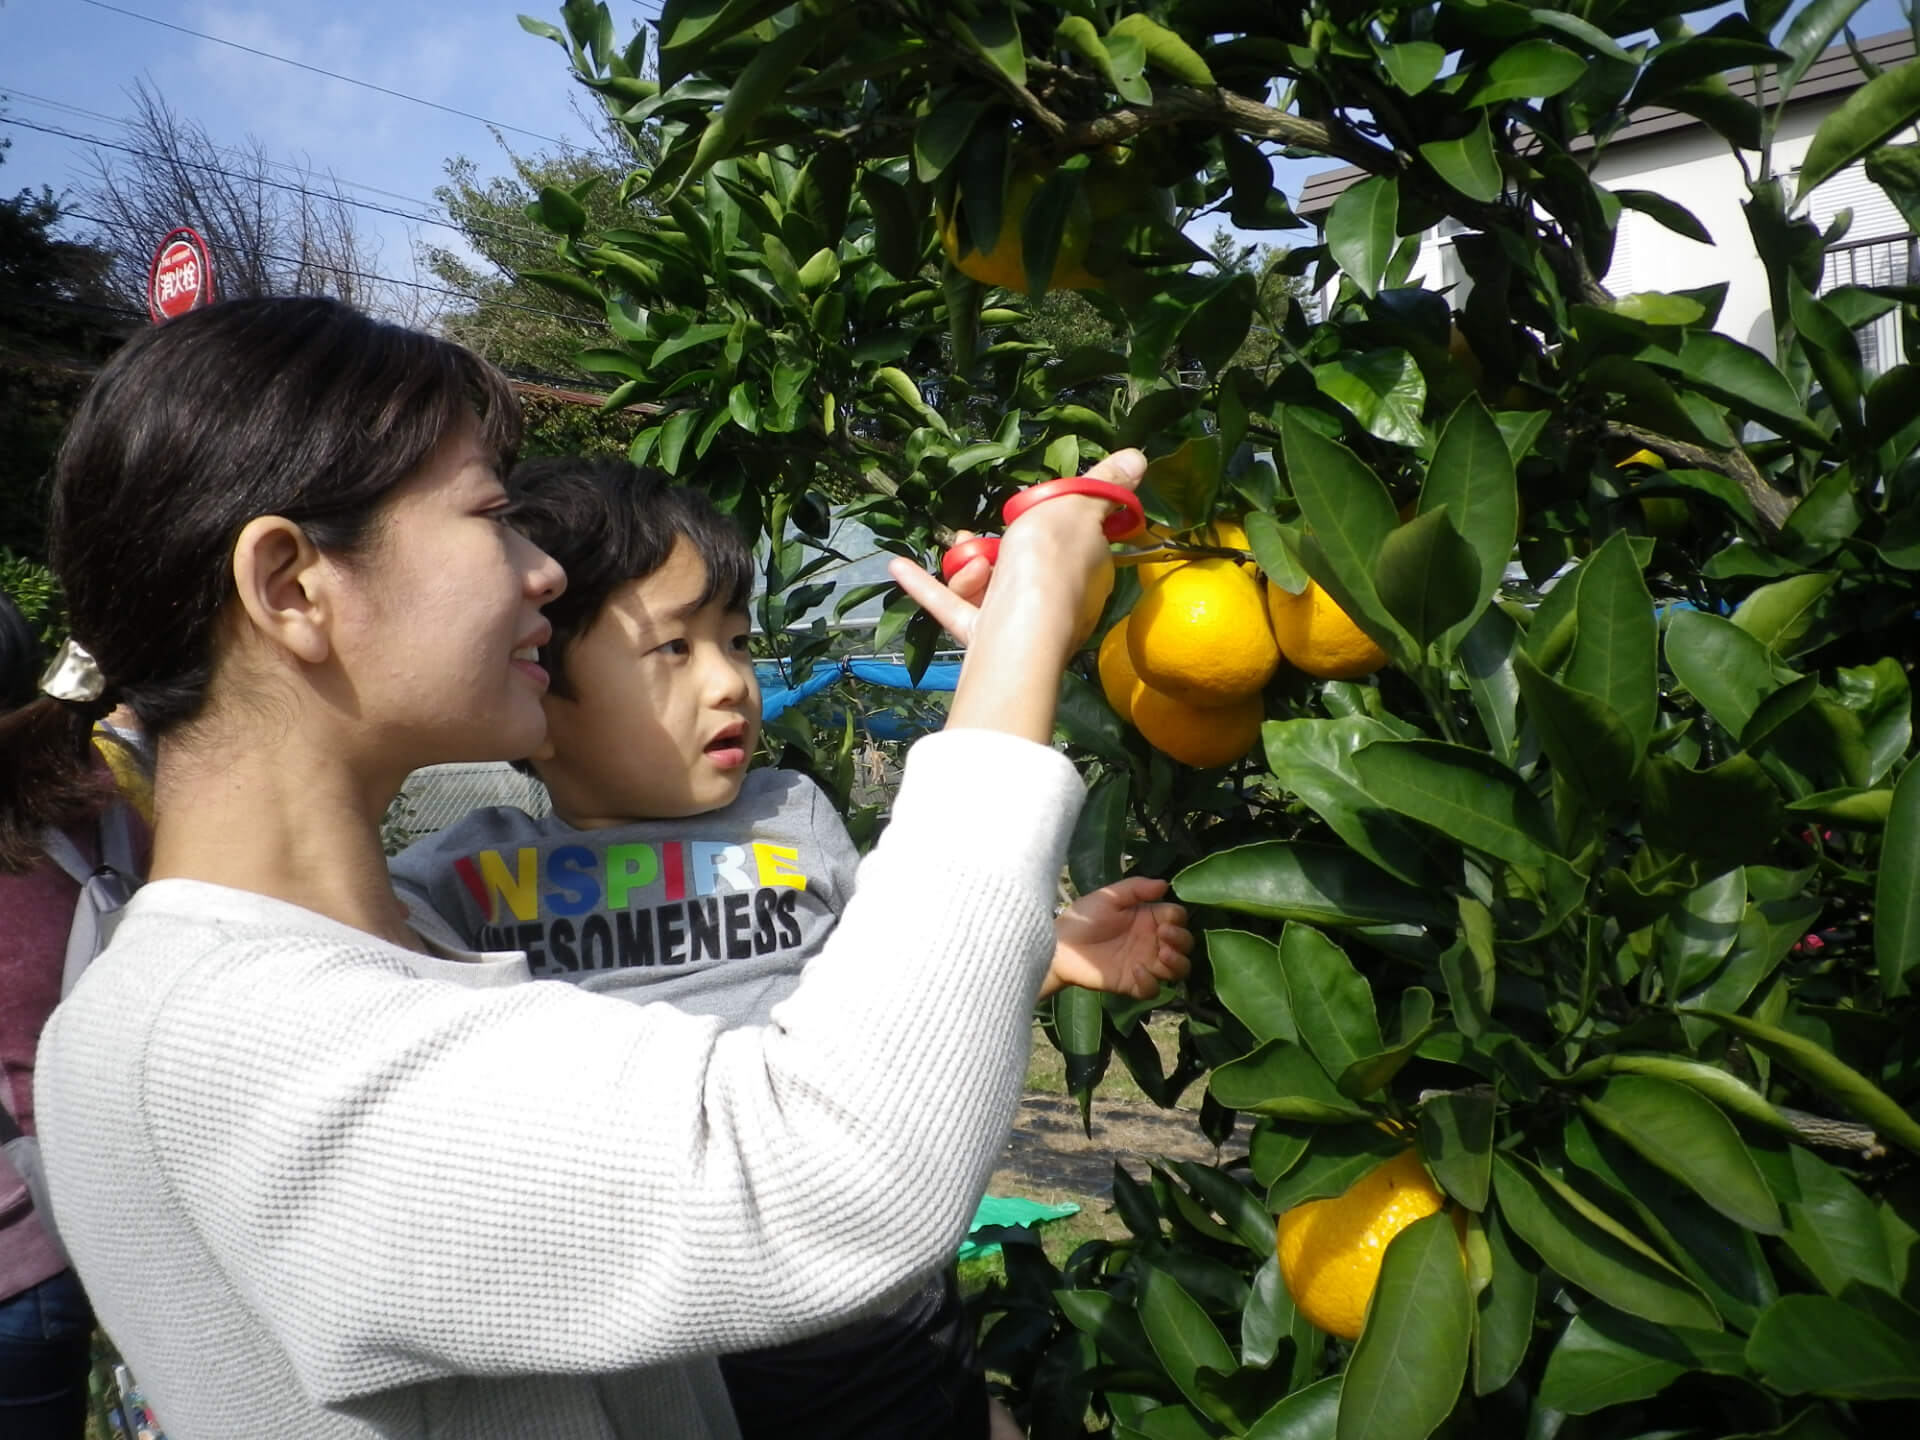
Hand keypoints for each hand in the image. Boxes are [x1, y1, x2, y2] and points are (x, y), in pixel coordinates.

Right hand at [886, 448, 1146, 649]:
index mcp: (1086, 570)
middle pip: (1021, 563)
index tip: (1029, 511)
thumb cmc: (1050, 561)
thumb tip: (1138, 457)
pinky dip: (926, 586)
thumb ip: (1105, 484)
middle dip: (995, 547)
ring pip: (987, 585)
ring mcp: (1021, 623)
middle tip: (980, 535)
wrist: (1017, 630)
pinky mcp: (985, 639)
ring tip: (968, 562)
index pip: (1073, 541)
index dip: (1049, 521)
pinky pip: (952, 607)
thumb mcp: (1077, 506)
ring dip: (968, 569)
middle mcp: (1059, 601)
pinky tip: (896, 566)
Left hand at [1041, 876, 1191, 1000]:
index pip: (1178, 918)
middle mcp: (1151, 942)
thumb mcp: (1109, 897)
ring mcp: (1145, 964)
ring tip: (1163, 955)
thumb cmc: (1083, 917)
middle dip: (1181, 940)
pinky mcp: (1132, 984)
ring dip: (1177, 963)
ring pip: (1178, 970)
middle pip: (1185, 944)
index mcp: (1148, 918)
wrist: (1058, 945)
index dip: (1177, 920)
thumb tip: (1165, 884)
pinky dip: (1151, 982)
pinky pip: (1153, 990)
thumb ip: (1136, 888)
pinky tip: (1136, 970)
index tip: (1165, 921)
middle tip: (1163, 936)